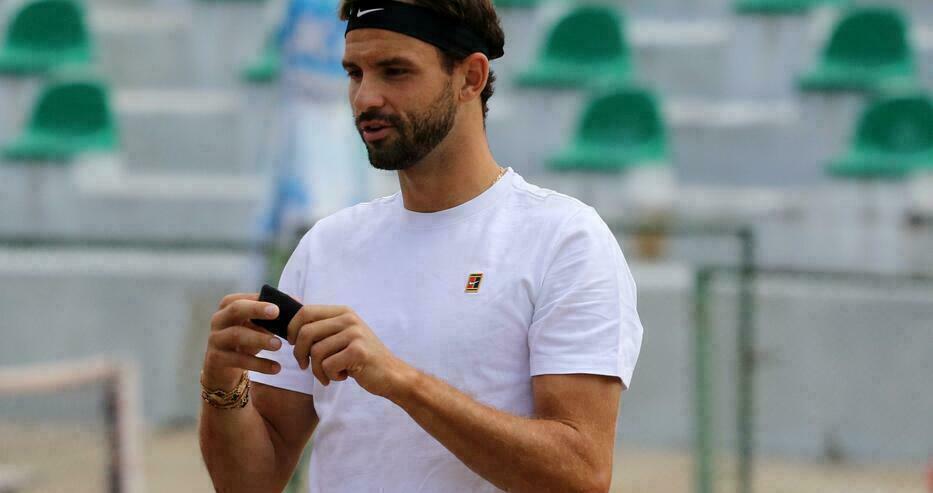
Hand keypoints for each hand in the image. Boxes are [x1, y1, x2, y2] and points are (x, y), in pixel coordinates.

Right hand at [201, 293, 283, 389]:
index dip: (261, 300)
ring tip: (279, 345)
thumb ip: (272, 315)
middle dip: (256, 309)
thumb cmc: (243, 340)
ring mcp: (215, 339)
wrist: (221, 369)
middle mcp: (219, 319)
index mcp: (228, 306)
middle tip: (276, 312)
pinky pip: (239, 360)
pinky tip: (276, 368)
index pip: (244, 298)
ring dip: (259, 338)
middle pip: (236, 309)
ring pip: (236, 335)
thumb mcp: (256, 326)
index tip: (279, 306)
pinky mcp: (217, 358)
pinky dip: (259, 364)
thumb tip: (296, 302)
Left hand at [287, 304, 410, 397]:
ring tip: (328, 374)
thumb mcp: (341, 334)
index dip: (292, 330)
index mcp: (343, 312)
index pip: (305, 312)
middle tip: (304, 365)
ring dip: (317, 369)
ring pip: (316, 352)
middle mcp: (349, 319)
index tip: (293, 344)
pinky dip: (329, 376)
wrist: (391, 374)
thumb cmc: (361, 357)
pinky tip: (341, 376)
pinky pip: (327, 365)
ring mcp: (355, 334)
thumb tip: (293, 300)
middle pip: (306, 332)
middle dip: (299, 353)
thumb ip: (319, 321)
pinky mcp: (358, 352)